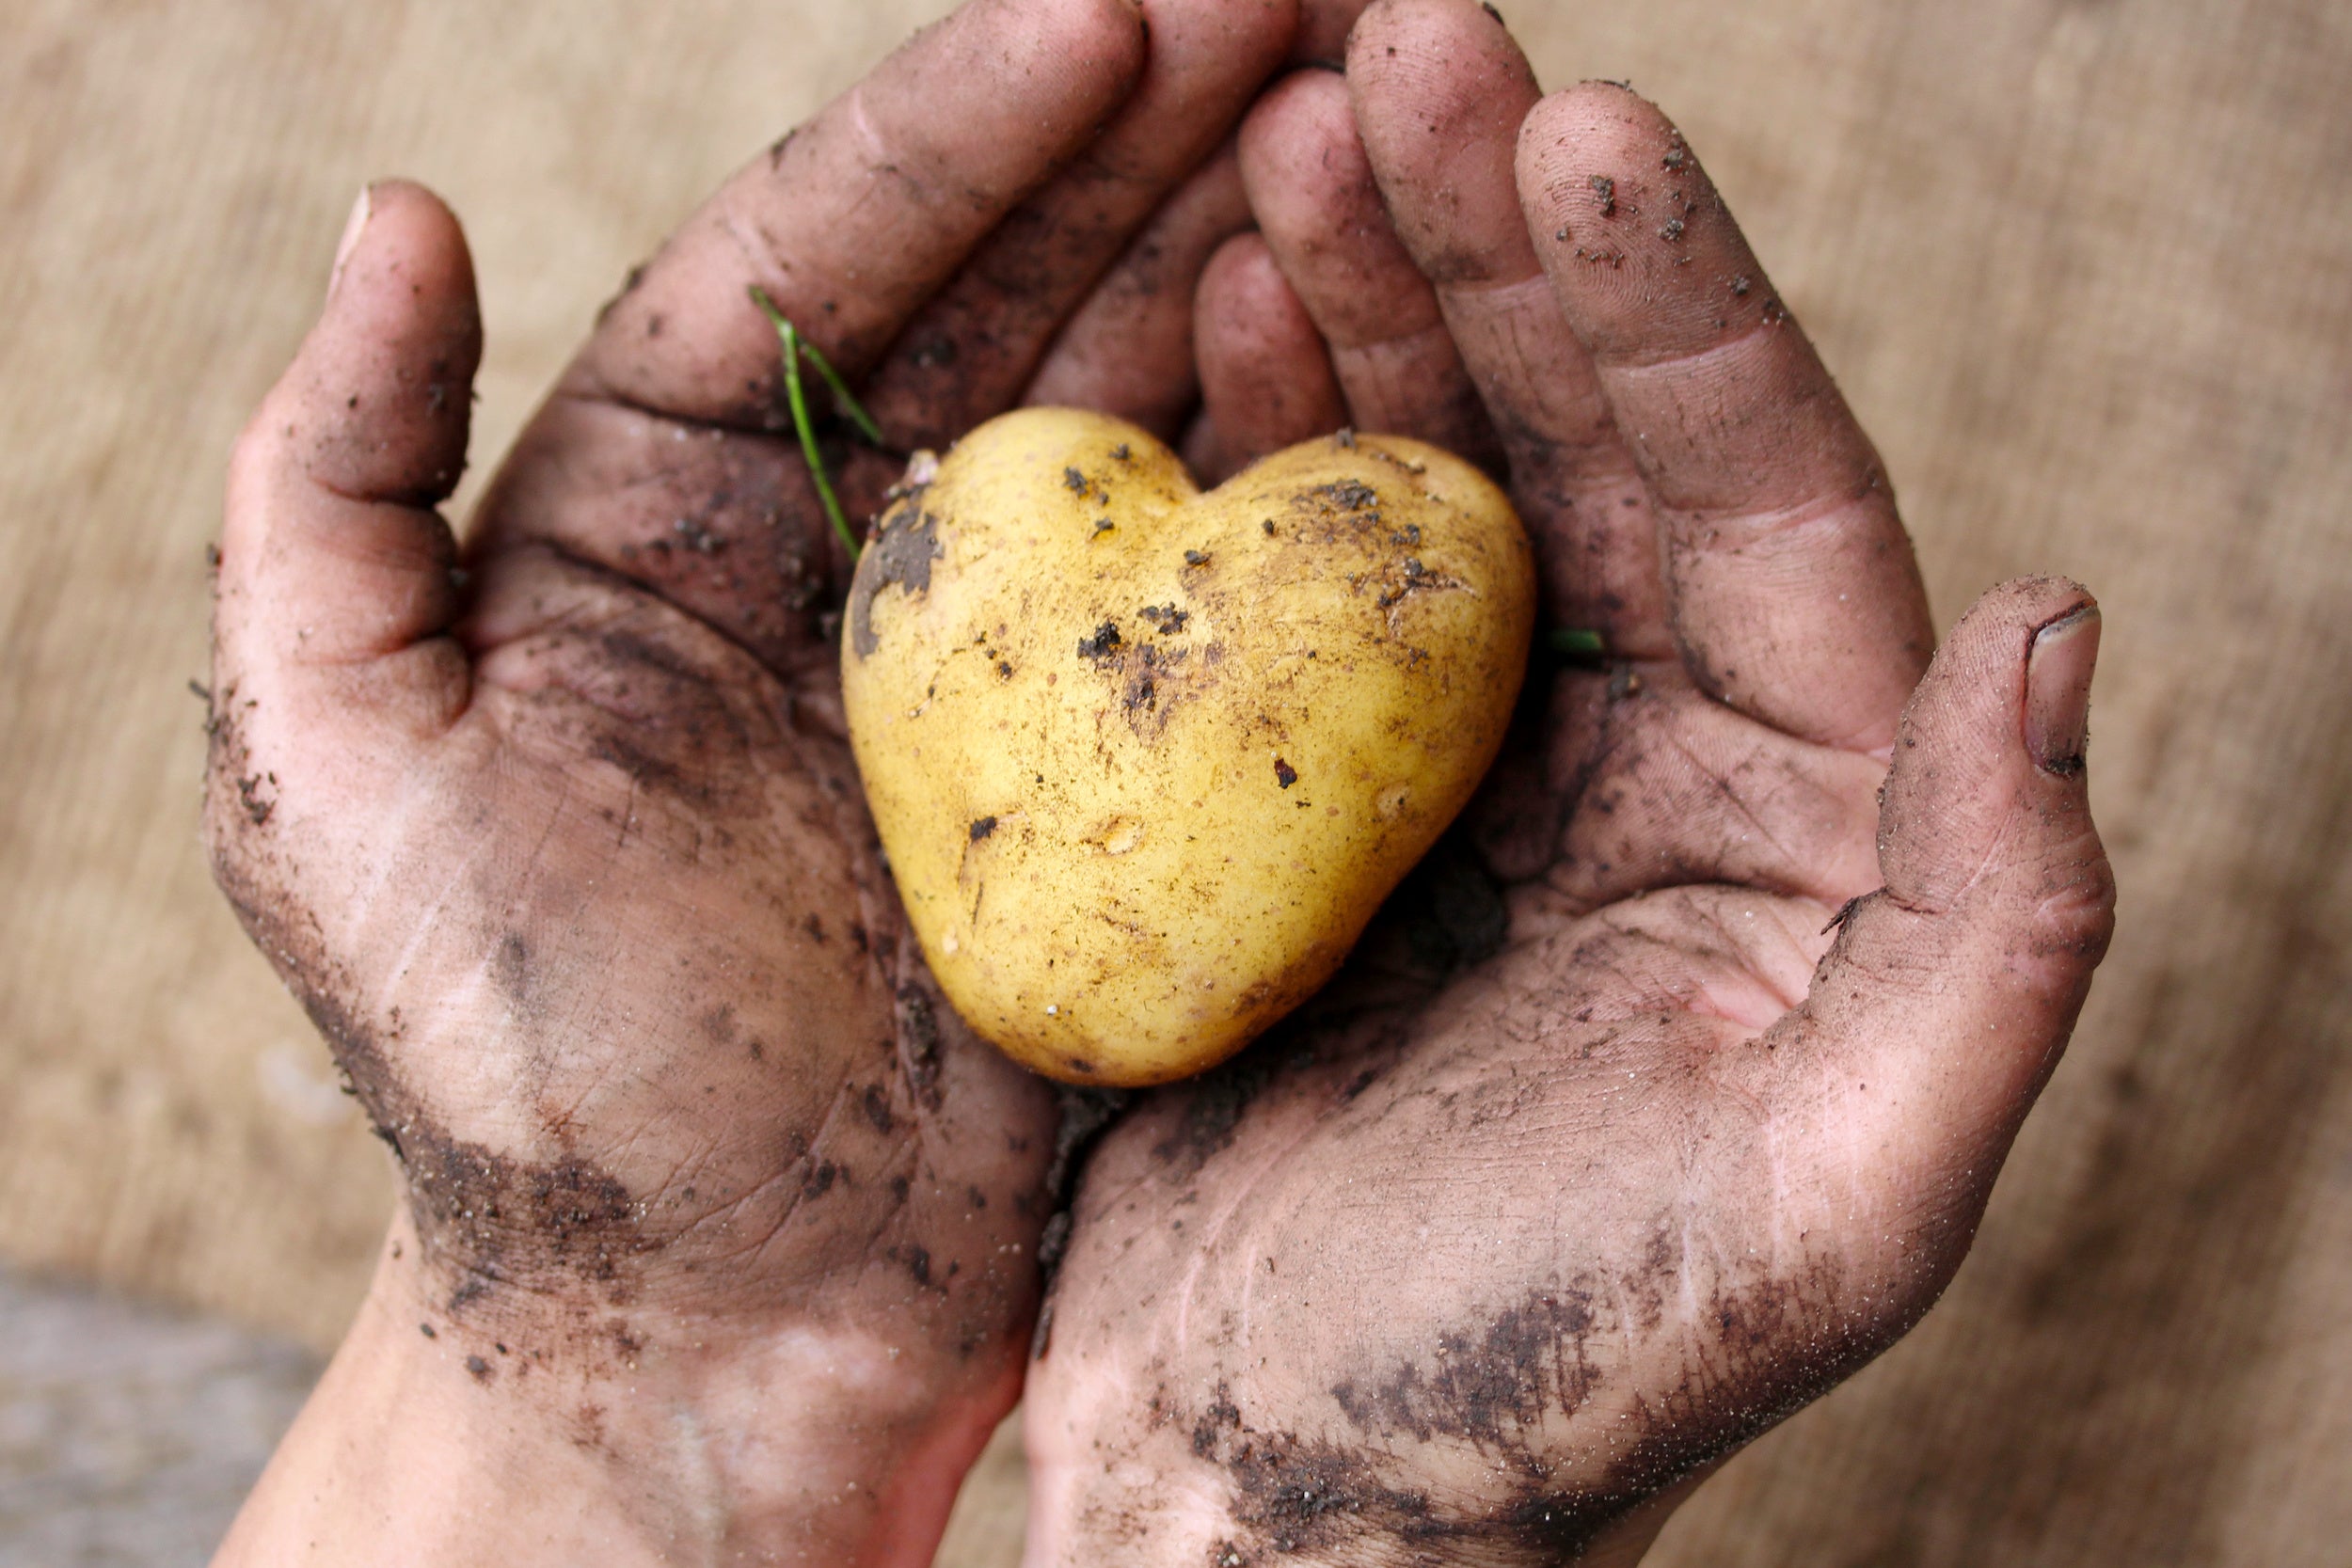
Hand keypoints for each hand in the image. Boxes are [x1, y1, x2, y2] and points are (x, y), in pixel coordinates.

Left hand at [201, 1, 1332, 1560]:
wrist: (715, 1323)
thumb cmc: (520, 1073)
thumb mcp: (339, 782)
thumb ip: (330, 495)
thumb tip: (394, 213)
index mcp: (654, 509)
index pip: (816, 256)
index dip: (960, 123)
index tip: (1112, 11)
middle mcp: (843, 551)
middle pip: (1012, 283)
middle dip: (1156, 124)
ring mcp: (1003, 656)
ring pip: (1137, 395)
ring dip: (1254, 242)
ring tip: (1378, 101)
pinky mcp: (1122, 771)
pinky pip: (1223, 578)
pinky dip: (1304, 449)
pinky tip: (1381, 332)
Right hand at [1023, 3, 2115, 1563]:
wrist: (1286, 1496)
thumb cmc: (1554, 1384)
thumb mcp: (1838, 1200)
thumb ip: (2001, 931)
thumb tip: (2048, 617)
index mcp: (1805, 819)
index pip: (1767, 502)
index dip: (1678, 305)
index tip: (1573, 123)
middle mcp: (1654, 760)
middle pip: (1595, 438)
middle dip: (1502, 233)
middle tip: (1398, 43)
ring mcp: (1469, 765)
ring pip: (1437, 468)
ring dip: (1371, 292)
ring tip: (1289, 131)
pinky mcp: (1310, 798)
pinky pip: (1293, 574)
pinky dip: (1256, 431)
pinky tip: (1212, 308)